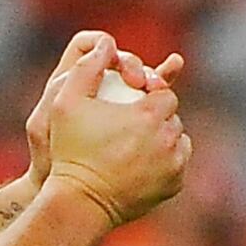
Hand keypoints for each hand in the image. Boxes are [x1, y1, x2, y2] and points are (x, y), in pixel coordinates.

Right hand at [46, 38, 191, 226]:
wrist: (80, 201)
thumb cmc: (71, 150)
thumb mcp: (66, 101)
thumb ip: (87, 66)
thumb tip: (106, 44)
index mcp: (148, 114)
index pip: (164, 92)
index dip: (151, 94)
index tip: (135, 102)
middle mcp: (168, 138)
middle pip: (173, 117)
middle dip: (158, 116)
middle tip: (135, 123)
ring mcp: (173, 165)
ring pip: (179, 140)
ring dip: (165, 137)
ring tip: (141, 141)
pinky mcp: (174, 185)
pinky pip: (178, 165)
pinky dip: (167, 161)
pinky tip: (147, 160)